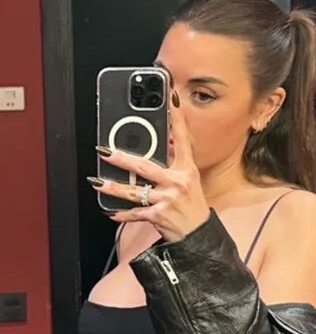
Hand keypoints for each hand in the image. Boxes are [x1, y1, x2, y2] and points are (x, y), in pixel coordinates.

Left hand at [89, 94, 209, 241]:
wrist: (198, 234)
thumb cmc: (193, 205)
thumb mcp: (189, 180)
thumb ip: (174, 161)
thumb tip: (163, 142)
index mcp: (186, 169)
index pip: (182, 139)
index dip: (177, 119)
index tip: (172, 99)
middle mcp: (177, 182)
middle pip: (145, 166)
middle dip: (122, 159)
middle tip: (104, 151)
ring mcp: (167, 199)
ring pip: (134, 191)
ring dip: (114, 188)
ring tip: (98, 183)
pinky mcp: (158, 216)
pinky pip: (135, 213)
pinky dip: (120, 214)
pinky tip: (109, 211)